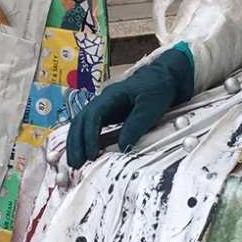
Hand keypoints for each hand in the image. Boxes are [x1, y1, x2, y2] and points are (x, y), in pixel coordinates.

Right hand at [65, 45, 194, 168]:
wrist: (165, 78)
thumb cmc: (157, 88)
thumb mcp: (150, 106)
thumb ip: (135, 125)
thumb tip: (121, 147)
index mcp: (111, 95)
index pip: (92, 115)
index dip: (89, 136)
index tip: (91, 154)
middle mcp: (103, 102)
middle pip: (80, 121)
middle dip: (76, 143)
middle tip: (76, 164)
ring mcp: (105, 109)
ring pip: (83, 125)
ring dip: (77, 143)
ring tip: (76, 163)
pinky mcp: (110, 116)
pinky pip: (92, 129)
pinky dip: (86, 142)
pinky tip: (87, 155)